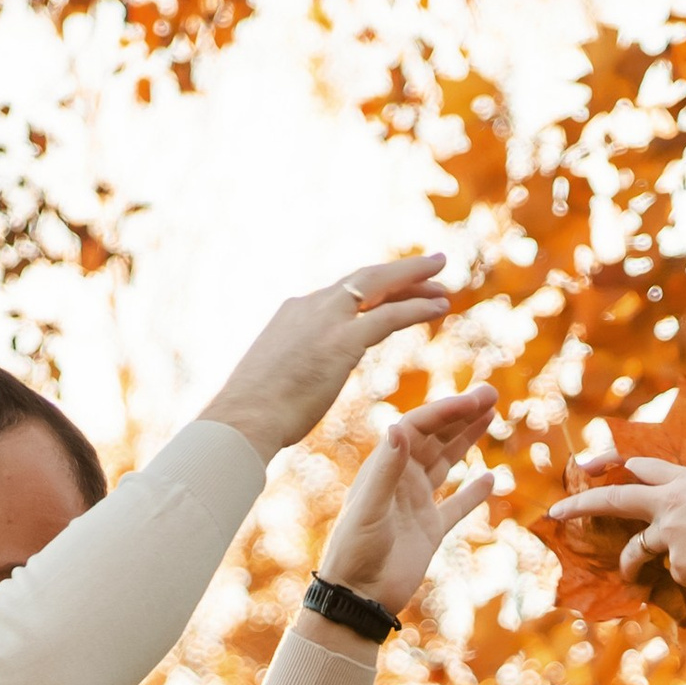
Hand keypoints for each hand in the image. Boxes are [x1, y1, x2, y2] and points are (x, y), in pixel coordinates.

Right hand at [203, 255, 463, 463]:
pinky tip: (439, 307)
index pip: (341, 293)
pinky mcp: (341, 342)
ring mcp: (326, 320)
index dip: (373, 288)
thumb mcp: (276, 378)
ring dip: (415, 279)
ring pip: (380, 287)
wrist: (241, 419)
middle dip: (400, 270)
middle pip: (364, 279)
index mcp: (294, 314)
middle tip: (431, 265)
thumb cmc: (254, 413)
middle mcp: (310, 307)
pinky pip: (388, 316)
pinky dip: (416, 308)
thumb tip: (296, 379)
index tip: (394, 287)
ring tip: (444, 280)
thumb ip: (294, 367)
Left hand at [318, 389, 499, 617]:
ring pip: (446, 463)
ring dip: (467, 440)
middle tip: (492, 395)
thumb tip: (399, 428)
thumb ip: (386, 470)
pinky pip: (455, 506)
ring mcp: (417, 504)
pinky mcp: (429, 531)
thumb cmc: (356, 552)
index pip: (419, 427)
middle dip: (462, 415)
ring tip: (491, 417)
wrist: (358, 597)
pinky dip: (473, 493)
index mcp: (385, 467)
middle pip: (435, 437)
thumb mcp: (370, 508)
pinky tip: (491, 479)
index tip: (474, 400)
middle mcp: (401, 480)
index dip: (447, 410)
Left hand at [548, 455, 685, 600]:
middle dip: (579, 504)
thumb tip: (670, 532)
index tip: (585, 467)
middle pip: (615, 498)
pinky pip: (674, 576)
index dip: (609, 463)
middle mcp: (672, 500)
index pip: (639, 465)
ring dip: (629, 565)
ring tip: (629, 576)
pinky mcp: (678, 562)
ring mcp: (672, 531)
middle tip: (554, 512)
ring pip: (638, 550)